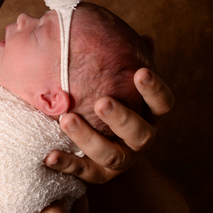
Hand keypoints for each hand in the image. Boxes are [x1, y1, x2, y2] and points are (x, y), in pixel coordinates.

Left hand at [45, 68, 174, 183]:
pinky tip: (48, 155)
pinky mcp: (98, 176)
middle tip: (102, 101)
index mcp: (150, 114)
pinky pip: (83, 173)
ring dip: (88, 138)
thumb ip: (126, 61)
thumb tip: (140, 36)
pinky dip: (66, 163)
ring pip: (111, 156)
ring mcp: (122, 161)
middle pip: (140, 134)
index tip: (141, 72)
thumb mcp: (120, 82)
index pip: (163, 103)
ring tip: (66, 120)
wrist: (103, 148)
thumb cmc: (113, 102)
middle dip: (121, 118)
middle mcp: (141, 139)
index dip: (154, 89)